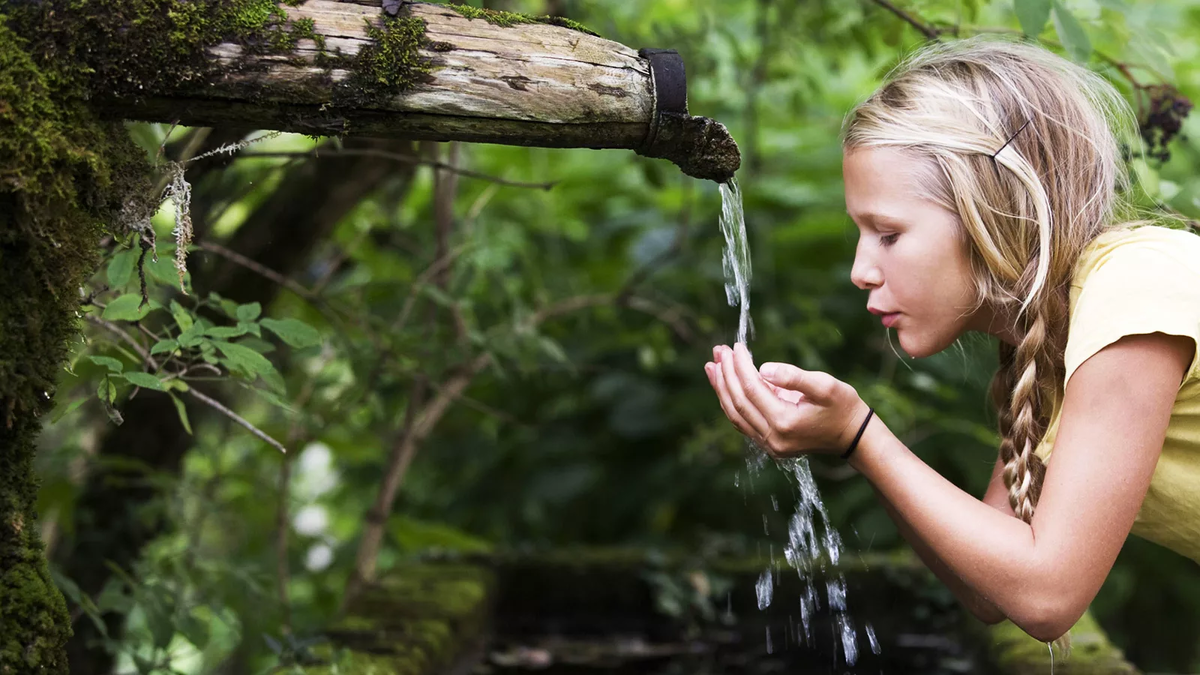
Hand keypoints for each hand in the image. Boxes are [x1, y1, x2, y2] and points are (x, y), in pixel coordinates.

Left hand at [704, 343, 868, 457]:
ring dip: (722, 388)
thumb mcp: (825, 386)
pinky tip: (724, 385)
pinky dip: (730, 401)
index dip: (740, 366)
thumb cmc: (843, 407)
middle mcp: (772, 438)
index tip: (735, 346)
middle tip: (718, 350)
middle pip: (738, 402)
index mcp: (785, 422)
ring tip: (712, 365)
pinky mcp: (769, 444)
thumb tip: (763, 368)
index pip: (752, 389)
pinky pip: (742, 421)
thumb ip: (793, 377)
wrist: (853, 436)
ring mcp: (769, 445)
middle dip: (726, 374)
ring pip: (735, 414)